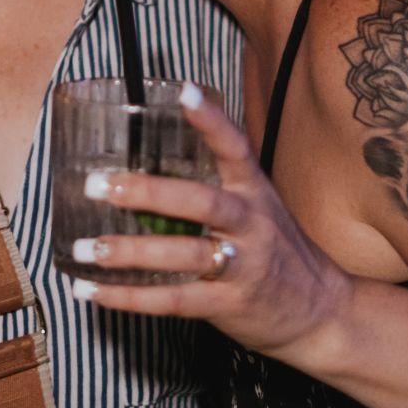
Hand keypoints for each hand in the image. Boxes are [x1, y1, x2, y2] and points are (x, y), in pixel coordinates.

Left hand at [67, 87, 350, 364]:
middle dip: (148, 193)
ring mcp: (243, 266)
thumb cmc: (279, 254)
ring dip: (129, 252)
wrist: (323, 314)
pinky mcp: (229, 305)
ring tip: (84, 248)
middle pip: (202, 202)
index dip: (212, 121)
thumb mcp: (261, 209)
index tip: (183, 93)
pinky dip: (130, 298)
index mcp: (256, 192)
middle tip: (99, 185)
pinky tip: (93, 291)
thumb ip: (218, 187)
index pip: (236, 147)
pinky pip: (174, 301)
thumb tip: (155, 163)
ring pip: (184, 254)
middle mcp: (252, 225)